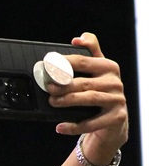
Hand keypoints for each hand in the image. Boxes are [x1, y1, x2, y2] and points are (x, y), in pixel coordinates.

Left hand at [54, 33, 128, 157]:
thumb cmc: (99, 93)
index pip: (85, 61)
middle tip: (48, 88)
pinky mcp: (117, 117)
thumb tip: (77, 39)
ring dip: (68, 100)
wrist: (113, 122)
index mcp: (109, 67)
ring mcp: (117, 100)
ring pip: (90, 98)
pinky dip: (74, 125)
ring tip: (52, 102)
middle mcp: (115, 82)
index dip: (66, 63)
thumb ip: (90, 53)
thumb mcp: (97, 72)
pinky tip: (60, 127)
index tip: (49, 65)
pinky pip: (92, 122)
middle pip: (85, 82)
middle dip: (64, 85)